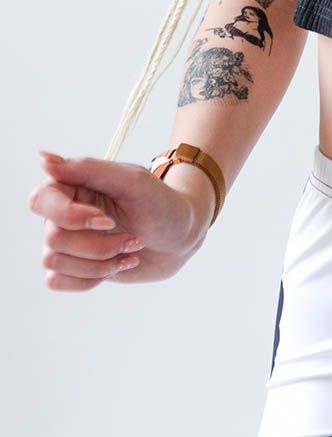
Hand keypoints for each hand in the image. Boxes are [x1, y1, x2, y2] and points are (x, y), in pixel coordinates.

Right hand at [28, 149, 202, 291]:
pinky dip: (93, 277)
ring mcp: (68, 241)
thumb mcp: (132, 181)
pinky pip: (58, 281)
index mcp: (73, 185)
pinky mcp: (73, 267)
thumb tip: (43, 158)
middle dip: (98, 245)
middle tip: (132, 237)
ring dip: (100, 261)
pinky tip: (121, 263)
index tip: (106, 219)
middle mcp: (63, 213)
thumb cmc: (161, 203)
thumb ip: (88, 169)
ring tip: (131, 248)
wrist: (181, 236)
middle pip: (52, 238)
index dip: (69, 216)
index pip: (40, 200)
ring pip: (55, 263)